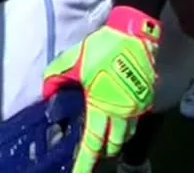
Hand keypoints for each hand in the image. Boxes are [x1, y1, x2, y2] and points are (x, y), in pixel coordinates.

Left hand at [41, 7, 160, 172]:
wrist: (134, 33)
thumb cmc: (103, 48)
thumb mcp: (72, 60)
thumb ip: (56, 78)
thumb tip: (47, 94)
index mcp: (103, 106)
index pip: (93, 143)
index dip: (85, 162)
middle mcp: (123, 112)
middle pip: (114, 145)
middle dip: (103, 152)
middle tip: (92, 151)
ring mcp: (137, 107)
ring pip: (127, 134)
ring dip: (116, 139)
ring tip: (105, 137)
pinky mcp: (147, 98)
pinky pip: (136, 120)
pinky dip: (126, 125)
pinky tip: (117, 118)